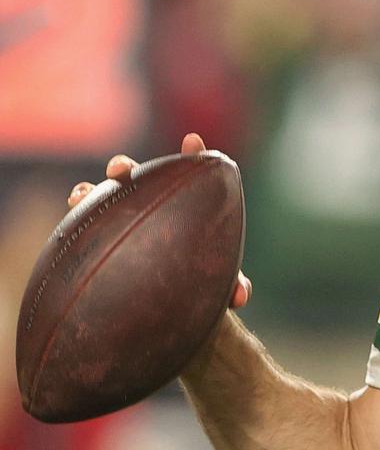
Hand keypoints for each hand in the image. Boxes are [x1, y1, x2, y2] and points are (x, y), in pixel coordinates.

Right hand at [66, 132, 252, 309]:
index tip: (193, 141)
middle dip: (123, 168)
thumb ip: (232, 287)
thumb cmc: (197, 286)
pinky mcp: (95, 243)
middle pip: (134, 180)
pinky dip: (75, 220)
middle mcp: (147, 207)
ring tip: (81, 195)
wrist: (168, 309)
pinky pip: (80, 230)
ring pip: (100, 200)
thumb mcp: (217, 285)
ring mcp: (118, 221)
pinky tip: (70, 217)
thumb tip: (240, 296)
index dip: (192, 156)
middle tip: (118, 169)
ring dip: (89, 192)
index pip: (188, 174)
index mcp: (183, 207)